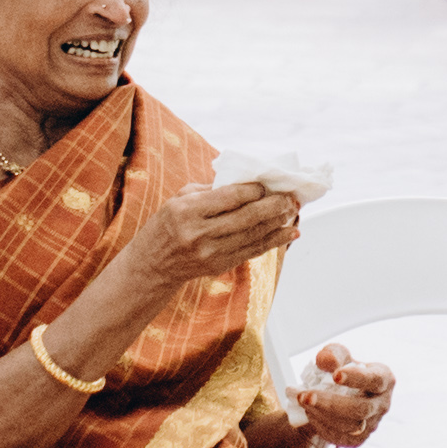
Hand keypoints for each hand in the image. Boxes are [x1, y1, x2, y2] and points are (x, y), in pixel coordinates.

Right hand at [130, 177, 302, 290]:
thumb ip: (212, 190)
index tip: (268, 184)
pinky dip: (274, 241)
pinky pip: (253, 251)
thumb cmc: (167, 224)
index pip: (230, 197)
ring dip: (279, 223)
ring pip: (254, 235)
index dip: (254, 190)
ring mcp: (211, 252)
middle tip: (291, 197)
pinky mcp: (220, 265)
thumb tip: (248, 182)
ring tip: (294, 211)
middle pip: (247, 217)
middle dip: (274, 206)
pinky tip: (290, 233)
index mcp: (188, 210)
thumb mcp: (180, 198)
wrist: (152, 264)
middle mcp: (200, 233)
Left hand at [290, 343, 393, 447]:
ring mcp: (373, 424)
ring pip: (350, 427)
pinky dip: (322, 427)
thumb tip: (327, 360)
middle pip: (361, 409)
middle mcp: (382, 404)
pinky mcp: (359, 440)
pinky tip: (310, 413)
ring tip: (303, 402)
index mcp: (384, 379)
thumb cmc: (343, 370)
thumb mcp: (338, 355)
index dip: (356, 378)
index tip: (335, 375)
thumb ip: (333, 354)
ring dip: (322, 415)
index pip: (374, 380)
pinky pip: (341, 438)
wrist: (340, 394)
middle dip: (331, 403)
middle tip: (305, 396)